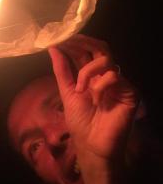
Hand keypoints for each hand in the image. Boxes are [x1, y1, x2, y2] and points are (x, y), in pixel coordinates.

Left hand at [48, 34, 137, 170]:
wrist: (92, 145)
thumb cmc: (81, 121)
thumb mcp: (67, 92)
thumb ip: (62, 70)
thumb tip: (53, 48)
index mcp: (92, 75)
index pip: (87, 51)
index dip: (75, 43)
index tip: (59, 38)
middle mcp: (107, 76)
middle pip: (101, 48)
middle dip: (82, 44)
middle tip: (67, 44)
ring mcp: (119, 83)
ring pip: (106, 60)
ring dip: (87, 71)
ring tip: (80, 89)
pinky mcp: (130, 92)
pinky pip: (114, 77)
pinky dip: (99, 85)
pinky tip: (95, 98)